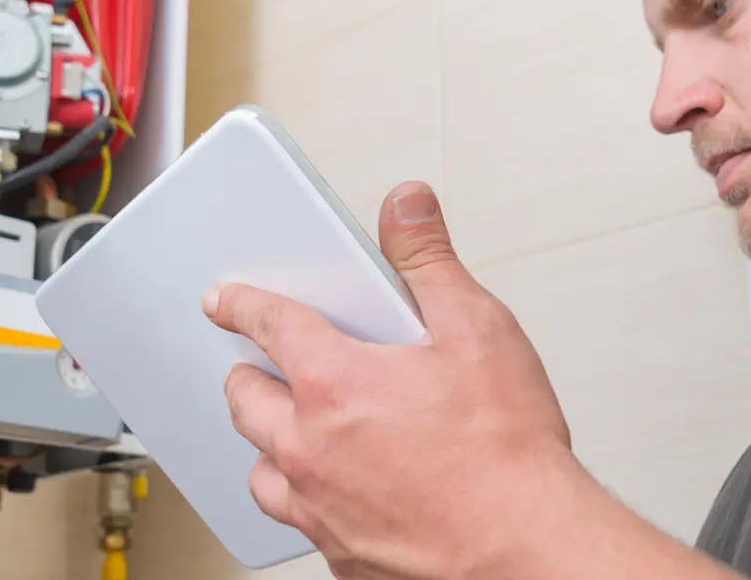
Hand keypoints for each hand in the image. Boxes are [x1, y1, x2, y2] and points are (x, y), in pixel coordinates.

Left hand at [204, 181, 586, 576]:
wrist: (525, 548)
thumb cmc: (507, 452)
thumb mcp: (477, 329)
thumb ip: (430, 260)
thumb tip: (406, 205)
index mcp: (335, 383)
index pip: (269, 324)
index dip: (242, 304)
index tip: (224, 300)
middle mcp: (310, 448)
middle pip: (246, 401)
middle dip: (248, 375)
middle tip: (261, 366)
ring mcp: (319, 507)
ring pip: (262, 471)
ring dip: (270, 446)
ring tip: (295, 433)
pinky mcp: (339, 554)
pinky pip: (301, 522)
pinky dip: (309, 501)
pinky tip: (338, 493)